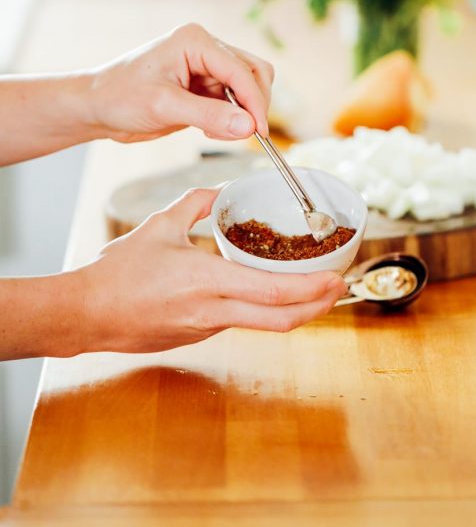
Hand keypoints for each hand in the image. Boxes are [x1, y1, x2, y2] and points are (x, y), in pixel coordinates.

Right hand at [72, 188, 346, 352]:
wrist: (87, 314)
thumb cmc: (119, 271)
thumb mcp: (160, 225)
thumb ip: (196, 203)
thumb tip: (220, 189)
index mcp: (207, 282)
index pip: (272, 292)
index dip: (310, 289)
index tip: (335, 278)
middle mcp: (213, 312)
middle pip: (280, 320)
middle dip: (317, 307)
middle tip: (338, 289)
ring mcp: (206, 329)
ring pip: (262, 325)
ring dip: (292, 310)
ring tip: (312, 289)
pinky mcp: (197, 337)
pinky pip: (238, 323)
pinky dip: (261, 311)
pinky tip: (266, 295)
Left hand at [87, 23, 273, 142]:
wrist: (96, 108)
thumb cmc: (118, 97)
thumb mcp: (164, 107)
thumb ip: (210, 115)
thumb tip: (248, 126)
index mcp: (195, 41)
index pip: (241, 70)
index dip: (255, 101)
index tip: (259, 130)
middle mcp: (205, 48)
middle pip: (253, 72)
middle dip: (254, 103)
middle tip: (249, 133)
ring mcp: (206, 67)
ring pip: (246, 87)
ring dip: (243, 112)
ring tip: (221, 132)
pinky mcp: (204, 86)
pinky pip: (232, 101)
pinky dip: (231, 117)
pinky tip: (210, 129)